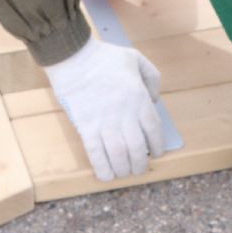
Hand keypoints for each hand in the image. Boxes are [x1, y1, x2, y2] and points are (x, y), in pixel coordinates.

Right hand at [41, 38, 163, 181]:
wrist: (74, 58)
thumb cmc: (104, 57)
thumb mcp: (135, 58)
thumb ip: (152, 76)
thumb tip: (155, 98)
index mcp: (139, 98)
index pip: (153, 130)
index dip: (157, 145)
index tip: (156, 152)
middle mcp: (125, 115)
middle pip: (137, 148)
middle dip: (140, 163)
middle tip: (139, 168)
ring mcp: (105, 122)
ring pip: (119, 155)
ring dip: (123, 169)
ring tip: (124, 173)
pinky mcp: (86, 127)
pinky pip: (96, 154)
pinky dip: (102, 168)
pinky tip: (106, 175)